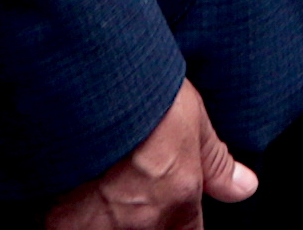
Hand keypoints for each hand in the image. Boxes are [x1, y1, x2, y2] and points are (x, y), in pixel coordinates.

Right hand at [45, 85, 252, 229]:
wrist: (85, 86)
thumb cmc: (142, 95)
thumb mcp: (192, 120)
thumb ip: (216, 163)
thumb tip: (246, 188)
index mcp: (178, 204)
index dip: (179, 219)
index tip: (169, 201)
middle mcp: (140, 226)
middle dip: (141, 216)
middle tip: (127, 183)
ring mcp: (97, 228)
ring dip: (105, 216)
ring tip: (98, 183)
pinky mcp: (56, 223)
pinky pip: (67, 226)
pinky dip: (69, 215)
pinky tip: (68, 187)